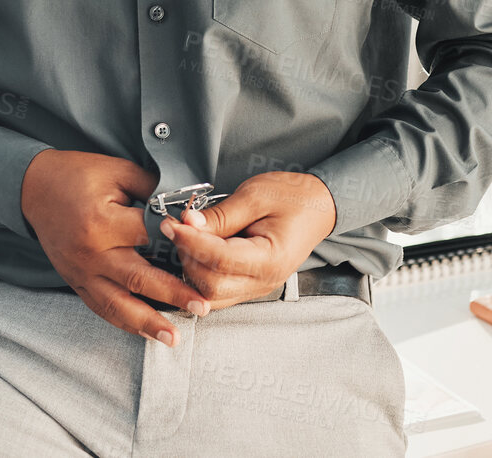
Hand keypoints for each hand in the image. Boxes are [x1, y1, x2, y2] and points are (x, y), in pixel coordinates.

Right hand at [20, 149, 210, 345]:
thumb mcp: (118, 171)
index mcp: (103, 222)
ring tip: (175, 338)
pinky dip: (125, 322)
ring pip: (118, 304)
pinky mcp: (76, 282)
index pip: (150, 237)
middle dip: (173, 295)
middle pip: (138, 278)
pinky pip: (101, 308)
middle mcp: (91, 252)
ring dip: (148, 323)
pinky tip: (146, 332)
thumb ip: (153, 188)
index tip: (207, 254)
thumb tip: (186, 207)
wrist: (34, 188)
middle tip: (203, 306)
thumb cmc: (79, 175)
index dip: (180, 243)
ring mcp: (81, 272)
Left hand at [159, 171, 337, 309]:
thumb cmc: (294, 197)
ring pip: (210, 295)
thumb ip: (221, 215)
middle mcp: (265, 281)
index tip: (172, 223)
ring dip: (191, 268)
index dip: (191, 242)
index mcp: (272, 259)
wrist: (319, 206)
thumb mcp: (256, 195)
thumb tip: (188, 224)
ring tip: (189, 237)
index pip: (220, 260)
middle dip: (188, 257)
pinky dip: (201, 274)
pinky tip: (197, 250)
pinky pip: (217, 291)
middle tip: (178, 227)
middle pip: (211, 286)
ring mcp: (257, 287)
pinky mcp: (250, 286)